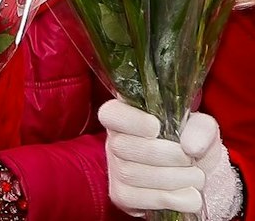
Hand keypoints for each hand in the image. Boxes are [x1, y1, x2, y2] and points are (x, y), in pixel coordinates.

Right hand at [102, 100, 244, 220]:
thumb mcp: (203, 129)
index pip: (111, 114)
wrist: (198, 177)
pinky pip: (137, 198)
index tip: (155, 127)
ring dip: (172, 178)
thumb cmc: (194, 146)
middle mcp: (114, 142)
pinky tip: (189, 197)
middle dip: (163, 155)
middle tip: (190, 159)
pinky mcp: (122, 195)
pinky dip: (169, 199)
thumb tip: (189, 147)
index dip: (130, 120)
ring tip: (196, 178)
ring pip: (130, 174)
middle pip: (122, 146)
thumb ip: (200, 129)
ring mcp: (115, 170)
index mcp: (127, 117)